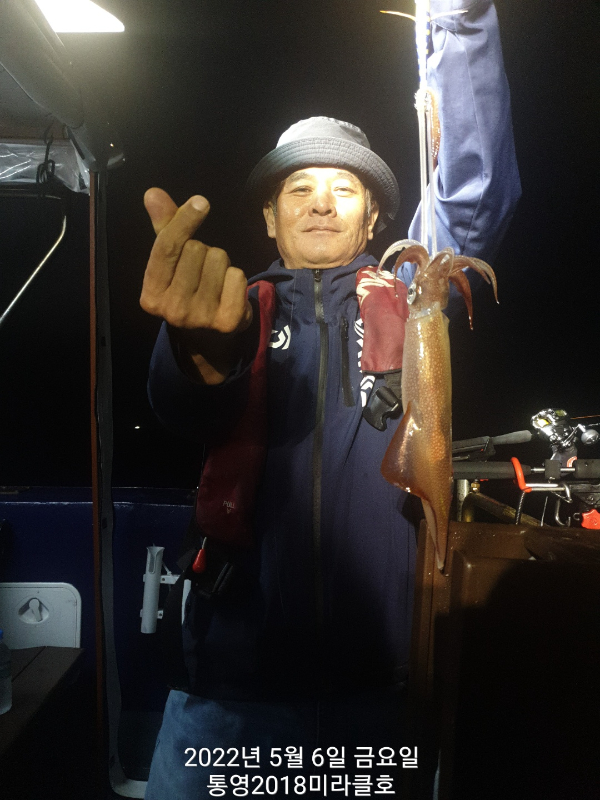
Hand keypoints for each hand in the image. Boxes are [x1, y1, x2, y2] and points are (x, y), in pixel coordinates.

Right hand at [140, 188, 251, 382]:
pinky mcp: (228, 322)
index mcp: (151, 294)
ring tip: (214, 283)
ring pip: (219, 259)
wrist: (206, 340)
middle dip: (203, 251)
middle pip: (197, 249)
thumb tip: (153, 193)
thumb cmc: (185, 290)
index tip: (201, 202)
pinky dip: (236, 278)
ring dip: (221, 264)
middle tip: (200, 272)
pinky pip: (238, 276)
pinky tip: (228, 293)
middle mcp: (173, 309)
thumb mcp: (170, 264)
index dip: (185, 220)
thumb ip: (164, 229)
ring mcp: (201, 317)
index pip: (168, 247)